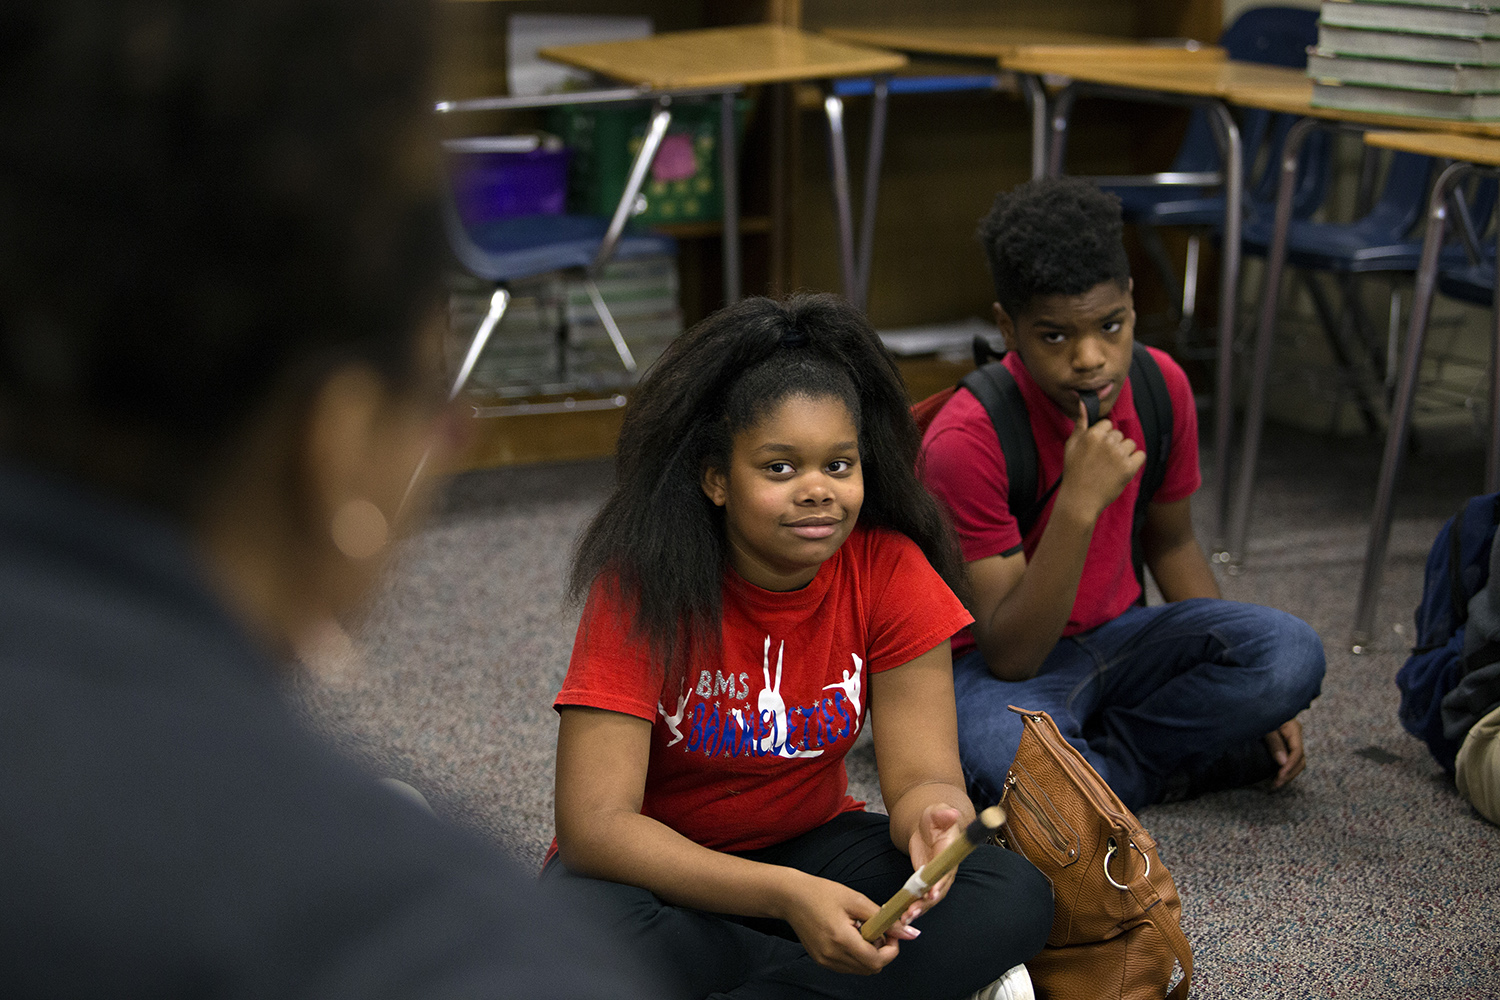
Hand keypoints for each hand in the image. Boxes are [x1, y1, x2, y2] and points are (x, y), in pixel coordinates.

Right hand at [779, 871, 898, 974]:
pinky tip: (850, 936)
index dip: (891, 950)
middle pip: (871, 968)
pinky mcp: (821, 961)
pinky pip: (848, 966)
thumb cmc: (822, 893)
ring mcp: (825, 961)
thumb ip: (883, 918)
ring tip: (862, 931)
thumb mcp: (855, 900)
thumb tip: (908, 932)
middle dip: (882, 952)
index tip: (892, 934)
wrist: (791, 897)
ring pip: (860, 969)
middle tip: (878, 930)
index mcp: (841, 939)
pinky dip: (856, 956)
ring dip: (869, 955)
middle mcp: (832, 955)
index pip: (876, 961)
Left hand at [872, 803, 967, 938]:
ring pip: (928, 899)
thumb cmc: (934, 819)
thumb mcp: (936, 813)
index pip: (947, 872)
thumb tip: (952, 813)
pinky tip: (899, 915)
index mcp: (950, 854)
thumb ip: (942, 814)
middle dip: (926, 903)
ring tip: (904, 919)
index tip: (931, 893)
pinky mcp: (925, 883)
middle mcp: (945, 870)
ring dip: (917, 910)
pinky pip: (920, 898)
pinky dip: (911, 907)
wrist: (927, 826)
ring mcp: (935, 879)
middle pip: (938, 891)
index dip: (940, 884)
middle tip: (912, 912)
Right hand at [1058, 399, 1146, 520]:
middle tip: (1101, 462)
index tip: (1096, 451)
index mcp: (1093, 435)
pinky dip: (1134, 462)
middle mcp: (1107, 443)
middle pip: (1119, 434)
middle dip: (1113, 445)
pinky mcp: (1129, 469)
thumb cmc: (1074, 472)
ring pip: (1130, 444)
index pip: (1107, 425)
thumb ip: (1080, 424)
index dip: (1102, 437)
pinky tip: (1123, 469)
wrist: (1080, 500)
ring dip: (1124, 453)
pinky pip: (1141, 456)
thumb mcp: (1071, 446)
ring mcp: (1119, 456)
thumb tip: (1084, 402)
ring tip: (1111, 467)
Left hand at [1263, 717, 1305, 788]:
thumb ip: (1274, 743)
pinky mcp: (1286, 744)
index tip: (1279, 776)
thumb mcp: (1265, 727)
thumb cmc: (1258, 712)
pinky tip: (1276, 777)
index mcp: (1293, 728)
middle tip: (1275, 785)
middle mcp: (1296, 735)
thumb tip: (1283, 763)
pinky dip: (1285, 770)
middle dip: (1289, 774)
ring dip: (1288, 774)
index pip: (1297, 752)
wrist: (1253, 705)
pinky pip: (1290, 759)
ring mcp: (1292, 739)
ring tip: (1275, 785)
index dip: (1290, 766)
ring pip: (1297, 762)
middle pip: (1300, 759)